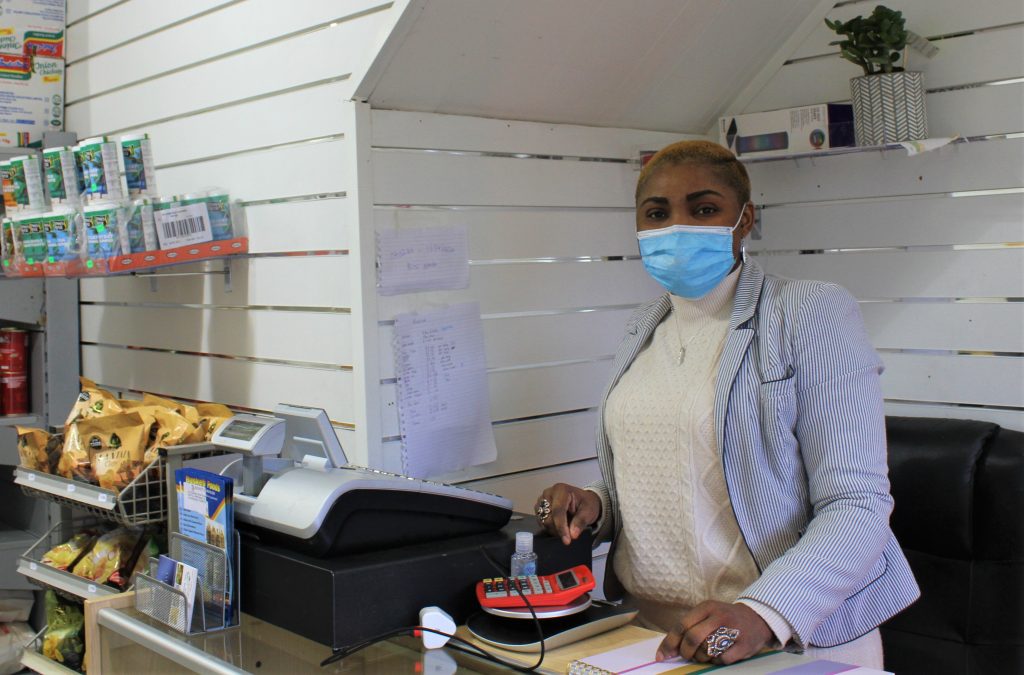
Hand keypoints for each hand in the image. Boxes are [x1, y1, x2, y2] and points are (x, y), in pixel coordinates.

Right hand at [534, 483, 600, 545]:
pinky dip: (550, 527)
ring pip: (543, 522)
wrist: (582, 500)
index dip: (561, 527)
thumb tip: (572, 535)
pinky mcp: (538, 507)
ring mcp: (541, 500)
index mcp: (561, 490)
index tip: (567, 540)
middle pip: (548, 518)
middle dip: (559, 529)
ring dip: (554, 529)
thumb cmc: (586, 503)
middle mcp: (548, 493)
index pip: (558, 511)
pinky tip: (559, 525)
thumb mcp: (589, 511)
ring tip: (566, 526)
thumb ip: (581, 521)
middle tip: (571, 532)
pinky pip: (541, 522)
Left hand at [656, 601, 771, 665]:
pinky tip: (719, 654)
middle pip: (692, 638)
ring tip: (705, 653)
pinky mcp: (744, 645)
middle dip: (685, 652)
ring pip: (706, 650)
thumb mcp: (707, 615)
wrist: (757, 618)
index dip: (669, 643)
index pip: (682, 625)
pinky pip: (722, 659)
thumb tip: (668, 651)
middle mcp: (719, 616)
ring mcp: (733, 630)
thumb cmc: (724, 619)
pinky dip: (716, 661)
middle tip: (687, 656)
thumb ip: (688, 629)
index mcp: (706, 607)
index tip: (661, 656)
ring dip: (701, 657)